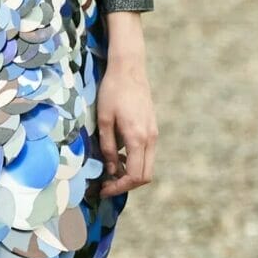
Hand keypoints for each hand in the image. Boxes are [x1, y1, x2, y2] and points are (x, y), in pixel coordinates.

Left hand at [97, 41, 157, 196]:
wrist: (129, 68)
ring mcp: (154, 133)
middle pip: (145, 175)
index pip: (134, 175)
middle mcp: (150, 138)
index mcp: (138, 138)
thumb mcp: (104, 119)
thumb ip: (108, 146)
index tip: (104, 189)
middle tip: (106, 184)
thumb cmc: (112, 91)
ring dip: (131, 173)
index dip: (119, 187)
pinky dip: (135, 161)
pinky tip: (119, 156)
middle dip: (126, 184)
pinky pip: (147, 154)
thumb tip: (110, 169)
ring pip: (147, 165)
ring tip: (110, 171)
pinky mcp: (152, 128)